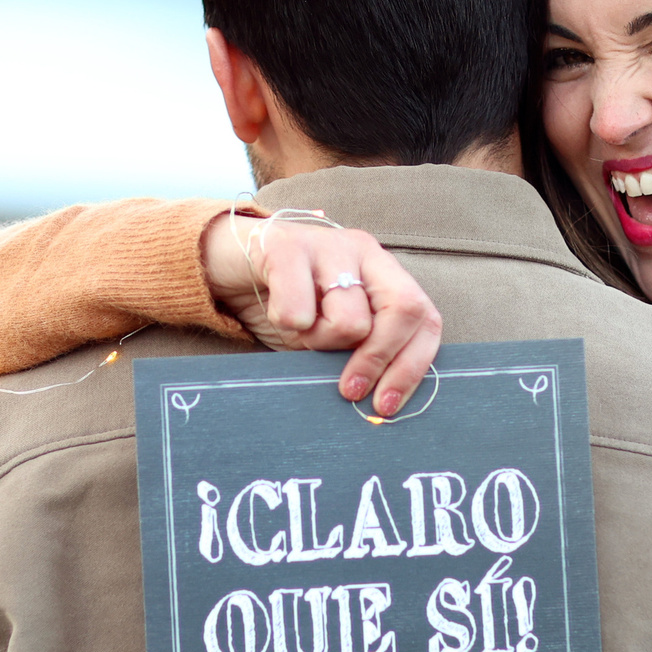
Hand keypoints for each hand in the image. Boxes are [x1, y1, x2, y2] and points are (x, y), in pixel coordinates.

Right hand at [199, 211, 443, 417]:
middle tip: (349, 390)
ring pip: (351, 320)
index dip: (412, 367)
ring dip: (318, 342)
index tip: (386, 405)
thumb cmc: (286, 303)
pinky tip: (275, 311)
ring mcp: (329, 245)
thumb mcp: (329, 331)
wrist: (226, 261)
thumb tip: (379, 402)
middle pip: (404, 311)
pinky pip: (299, 310)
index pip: (425, 319)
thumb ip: (357, 351)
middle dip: (378, 360)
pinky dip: (285, 324)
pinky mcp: (288, 247)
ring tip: (299, 331)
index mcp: (384, 273)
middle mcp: (365, 252)